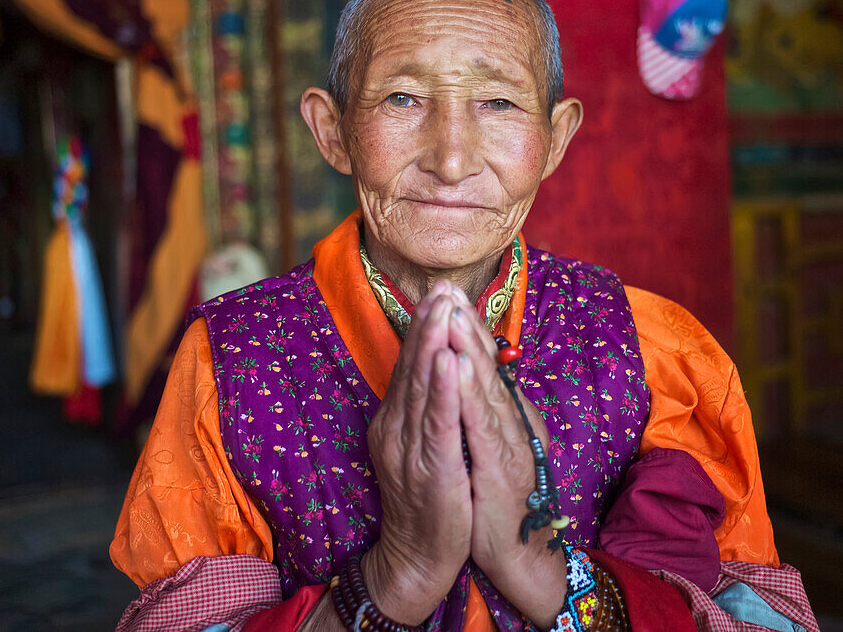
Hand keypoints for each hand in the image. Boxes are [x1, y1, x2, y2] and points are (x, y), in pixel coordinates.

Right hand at [363, 281, 471, 624]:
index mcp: (395, 421)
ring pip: (421, 387)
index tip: (438, 292)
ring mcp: (409, 449)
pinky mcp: (430, 469)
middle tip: (441, 286)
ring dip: (432, 344)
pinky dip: (441, 389)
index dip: (423, 327)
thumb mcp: (420, 446)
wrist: (419, 556)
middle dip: (428, 324)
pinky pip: (436, 423)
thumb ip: (424, 409)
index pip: (410, 365)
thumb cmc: (429, 498)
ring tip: (442, 308)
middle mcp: (396, 429)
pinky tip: (447, 360)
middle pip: (413, 367)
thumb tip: (435, 369)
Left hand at [446, 289, 566, 628]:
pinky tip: (459, 368)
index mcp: (503, 415)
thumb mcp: (488, 446)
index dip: (465, 327)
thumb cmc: (496, 497)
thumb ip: (482, 411)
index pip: (481, 364)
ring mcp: (509, 443)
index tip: (447, 292)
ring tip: (450, 313)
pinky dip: (470, 394)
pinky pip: (484, 426)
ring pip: (485, 388)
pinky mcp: (503, 469)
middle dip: (464, 324)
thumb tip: (469, 376)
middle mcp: (509, 422)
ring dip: (468, 348)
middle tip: (447, 287)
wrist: (517, 552)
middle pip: (485, 366)